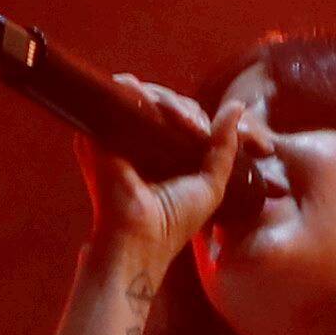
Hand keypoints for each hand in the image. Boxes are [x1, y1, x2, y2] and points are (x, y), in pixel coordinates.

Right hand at [85, 83, 250, 282]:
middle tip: (197, 129)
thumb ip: (224, 146)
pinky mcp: (98, 131)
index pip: (179, 116)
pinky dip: (142, 95)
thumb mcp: (211, 184)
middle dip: (185, 108)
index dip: (197, 117)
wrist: (140, 238)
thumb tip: (237, 106)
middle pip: (163, 102)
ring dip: (169, 102)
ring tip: (185, 123)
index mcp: (159, 152)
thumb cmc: (174, 222)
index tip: (208, 133)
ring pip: (145, 96)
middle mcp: (136, 140)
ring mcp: (115, 134)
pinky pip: (121, 97)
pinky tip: (162, 112)